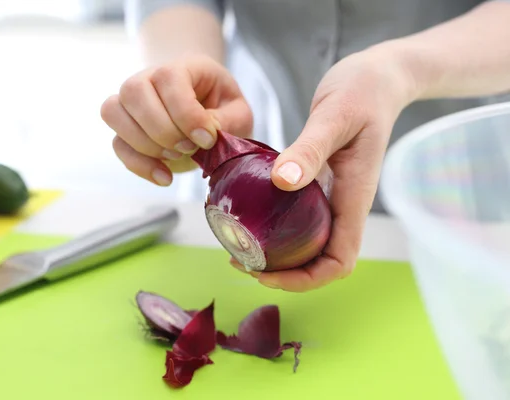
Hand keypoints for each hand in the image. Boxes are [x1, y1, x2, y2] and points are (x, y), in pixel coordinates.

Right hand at [100, 55, 252, 185]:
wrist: (209, 118)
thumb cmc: (224, 111)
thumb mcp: (238, 114)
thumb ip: (226, 121)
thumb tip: (203, 133)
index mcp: (183, 67)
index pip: (169, 77)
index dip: (185, 112)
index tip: (207, 139)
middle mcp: (149, 78)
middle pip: (134, 92)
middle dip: (163, 129)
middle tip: (190, 148)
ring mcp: (132, 103)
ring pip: (114, 112)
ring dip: (145, 144)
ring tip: (175, 157)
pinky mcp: (126, 130)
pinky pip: (118, 145)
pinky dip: (140, 165)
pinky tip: (165, 177)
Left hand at [233, 45, 418, 291]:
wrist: (376, 76)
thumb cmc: (363, 91)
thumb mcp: (335, 116)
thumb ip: (310, 149)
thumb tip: (282, 182)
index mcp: (355, 198)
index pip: (339, 261)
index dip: (305, 278)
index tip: (266, 272)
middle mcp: (344, 205)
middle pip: (320, 262)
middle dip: (283, 272)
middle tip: (241, 261)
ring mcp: (332, 196)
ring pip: (309, 243)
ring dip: (277, 254)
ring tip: (239, 246)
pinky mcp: (319, 182)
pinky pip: (298, 217)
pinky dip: (275, 226)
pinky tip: (248, 215)